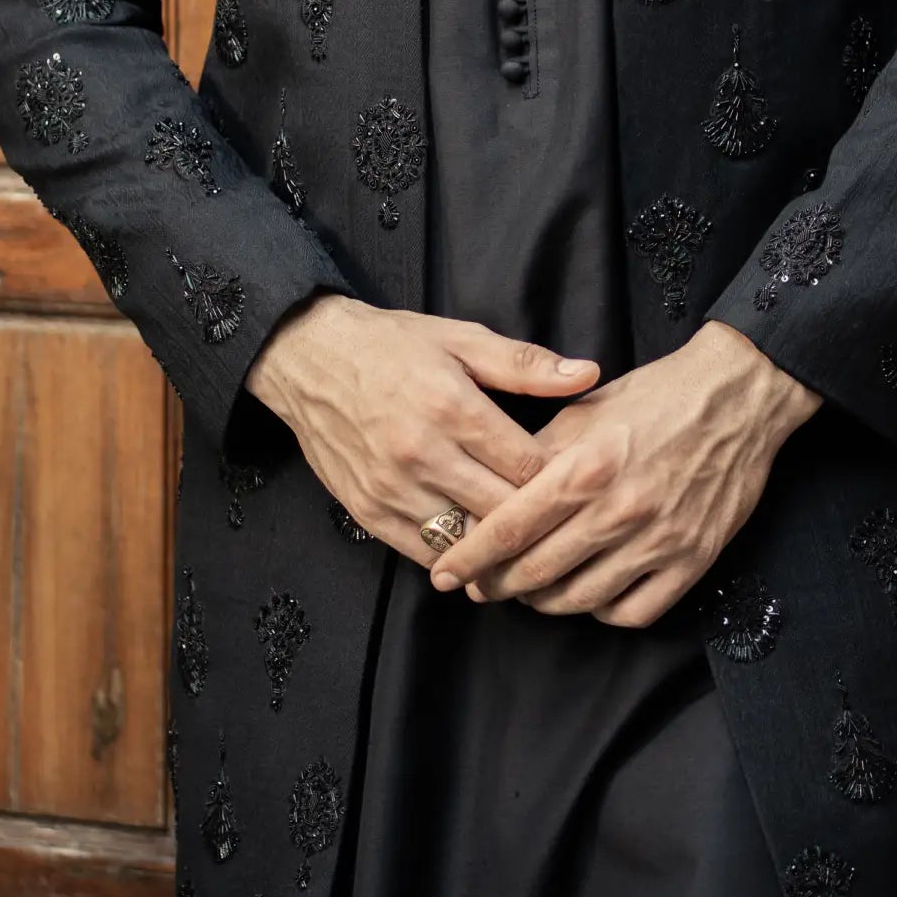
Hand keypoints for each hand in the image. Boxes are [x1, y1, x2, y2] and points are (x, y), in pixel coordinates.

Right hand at [244, 291, 599, 565]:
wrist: (308, 359)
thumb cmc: (391, 346)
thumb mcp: (462, 340)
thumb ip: (526, 364)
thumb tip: (588, 375)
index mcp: (451, 407)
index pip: (528, 467)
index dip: (564, 480)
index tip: (583, 483)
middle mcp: (420, 454)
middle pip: (503, 511)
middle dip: (541, 520)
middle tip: (569, 524)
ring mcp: (390, 489)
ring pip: (466, 542)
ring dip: (501, 547)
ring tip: (533, 544)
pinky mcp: (367, 512)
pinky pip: (425, 553)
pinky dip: (457, 556)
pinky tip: (482, 549)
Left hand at [426, 318, 820, 628]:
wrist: (737, 397)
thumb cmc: (657, 398)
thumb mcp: (585, 410)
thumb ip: (538, 453)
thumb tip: (494, 493)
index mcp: (586, 467)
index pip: (510, 529)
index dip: (470, 559)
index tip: (447, 575)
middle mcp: (619, 510)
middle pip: (537, 573)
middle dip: (498, 586)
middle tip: (482, 586)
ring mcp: (659, 541)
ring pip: (580, 600)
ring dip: (545, 602)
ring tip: (531, 590)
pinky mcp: (693, 561)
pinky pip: (633, 612)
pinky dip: (602, 611)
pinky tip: (590, 594)